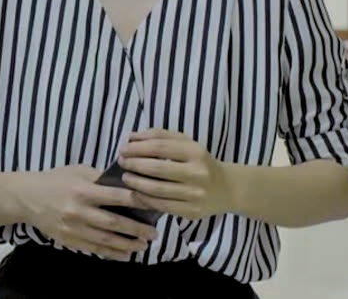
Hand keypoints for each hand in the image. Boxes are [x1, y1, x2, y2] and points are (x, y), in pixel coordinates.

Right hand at [14, 165, 158, 260]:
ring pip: (106, 240)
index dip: (137, 201)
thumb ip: (100, 178)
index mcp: (83, 190)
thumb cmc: (54, 180)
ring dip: (127, 244)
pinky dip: (111, 253)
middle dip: (137, 229)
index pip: (116, 196)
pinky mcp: (68, 240)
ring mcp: (73, 228)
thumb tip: (125, 184)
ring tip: (143, 245)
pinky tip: (125, 254)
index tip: (154, 205)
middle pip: (114, 222)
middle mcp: (79, 210)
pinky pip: (94, 249)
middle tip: (154, 233)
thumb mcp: (76, 170)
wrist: (25, 198)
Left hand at [119, 129, 234, 220]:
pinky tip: (136, 192)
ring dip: (136, 183)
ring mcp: (196, 195)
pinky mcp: (192, 212)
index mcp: (196, 152)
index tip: (122, 149)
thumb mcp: (185, 143)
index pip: (159, 148)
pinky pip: (162, 206)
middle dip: (134, 165)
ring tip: (126, 177)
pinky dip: (145, 199)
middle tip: (121, 162)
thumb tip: (131, 137)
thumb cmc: (199, 162)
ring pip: (157, 190)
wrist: (227, 189)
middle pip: (157, 169)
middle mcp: (198, 173)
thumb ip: (159, 136)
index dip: (137, 148)